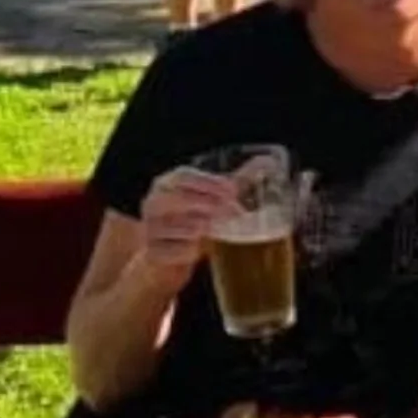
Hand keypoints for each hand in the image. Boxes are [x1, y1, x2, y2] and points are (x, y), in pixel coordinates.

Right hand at [135, 168, 237, 282]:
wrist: (168, 255)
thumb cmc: (195, 218)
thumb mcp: (214, 198)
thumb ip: (238, 181)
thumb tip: (267, 161)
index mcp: (167, 183)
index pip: (183, 176)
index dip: (208, 183)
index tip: (233, 191)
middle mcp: (154, 203)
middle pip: (174, 199)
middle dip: (204, 203)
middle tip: (230, 211)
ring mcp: (149, 228)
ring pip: (168, 225)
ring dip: (193, 227)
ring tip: (213, 229)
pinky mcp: (151, 253)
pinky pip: (166, 251)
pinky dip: (183, 251)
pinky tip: (198, 251)